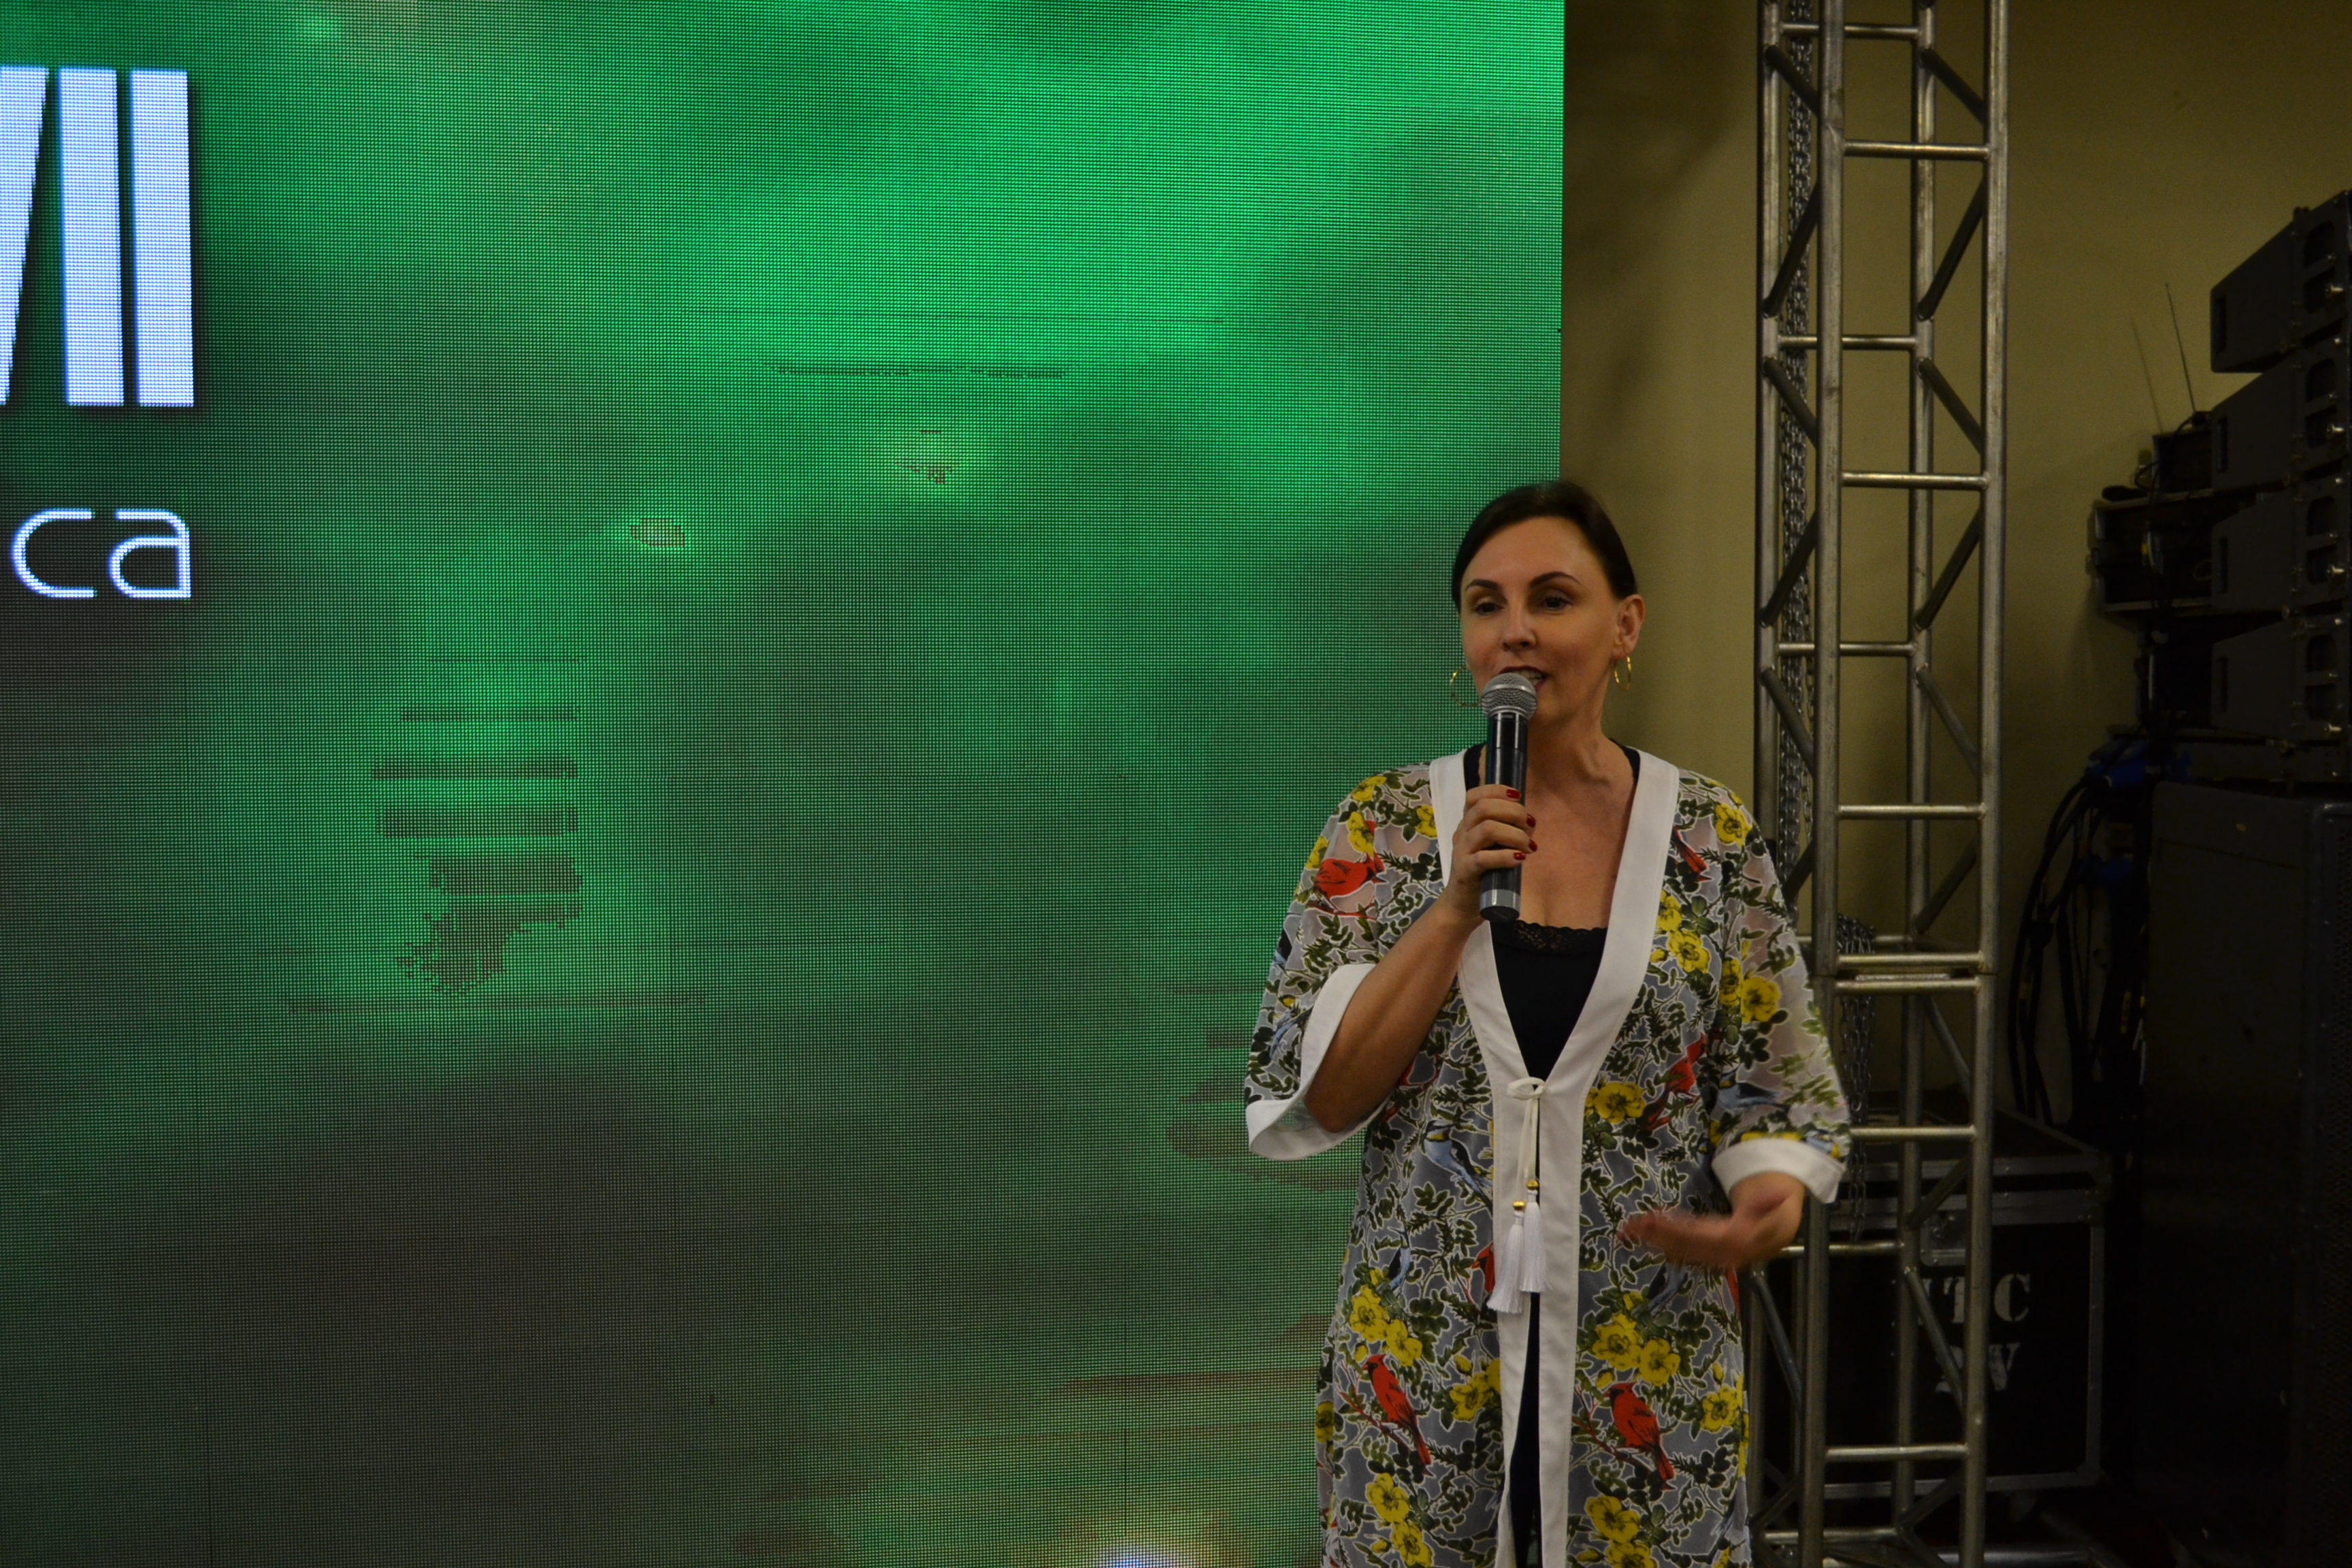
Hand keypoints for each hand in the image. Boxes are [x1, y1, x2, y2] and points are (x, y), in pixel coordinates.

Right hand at [1439, 782, 1537, 921]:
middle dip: (1513, 812)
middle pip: (1483, 808)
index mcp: (1467, 822)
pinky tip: (1520, 859)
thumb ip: (1507, 831)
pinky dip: (1506, 856)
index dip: (1497, 790)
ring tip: (1528, 846)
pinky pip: (1484, 858)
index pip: (1474, 795)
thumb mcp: (1494, 846)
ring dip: (1514, 834)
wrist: (1462, 904)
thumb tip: (1529, 822)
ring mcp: (1462, 851)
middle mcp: (1462, 832)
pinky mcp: (1465, 871)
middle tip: (1529, 826)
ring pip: (1487, 829)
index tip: (1518, 796)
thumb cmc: (1483, 872)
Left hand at [1618, 1172, 1806, 1271]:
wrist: (1772, 1236)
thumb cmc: (1767, 1217)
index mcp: (1736, 1243)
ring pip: (1678, 1250)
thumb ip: (1769, 1200)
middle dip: (1660, 1235)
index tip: (1660, 1219)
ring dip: (1653, 1241)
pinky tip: (1638, 1237)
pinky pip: (1677, 1252)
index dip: (1681, 1230)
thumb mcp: (1770, 1206)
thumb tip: (1782, 1191)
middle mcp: (1720, 1254)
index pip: (1704, 1237)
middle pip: (1686, 1246)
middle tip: (1636, 1223)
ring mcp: (1710, 1257)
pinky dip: (1657, 1245)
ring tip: (1630, 1229)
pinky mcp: (1702, 1255)